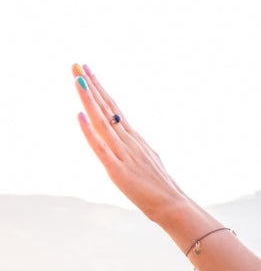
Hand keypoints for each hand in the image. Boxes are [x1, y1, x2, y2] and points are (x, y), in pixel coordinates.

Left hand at [73, 64, 184, 222]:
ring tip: (77, 79)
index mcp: (134, 139)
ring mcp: (123, 154)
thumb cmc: (162, 188)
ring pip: (102, 121)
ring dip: (89, 99)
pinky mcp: (117, 170)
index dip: (99, 89)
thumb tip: (131, 135)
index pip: (113, 109)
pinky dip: (90, 131)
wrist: (173, 206)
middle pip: (106, 108)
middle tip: (77, 64)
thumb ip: (136, 147)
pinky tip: (80, 115)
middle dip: (90, 85)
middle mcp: (128, 141)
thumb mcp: (149, 160)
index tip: (87, 71)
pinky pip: (101, 147)